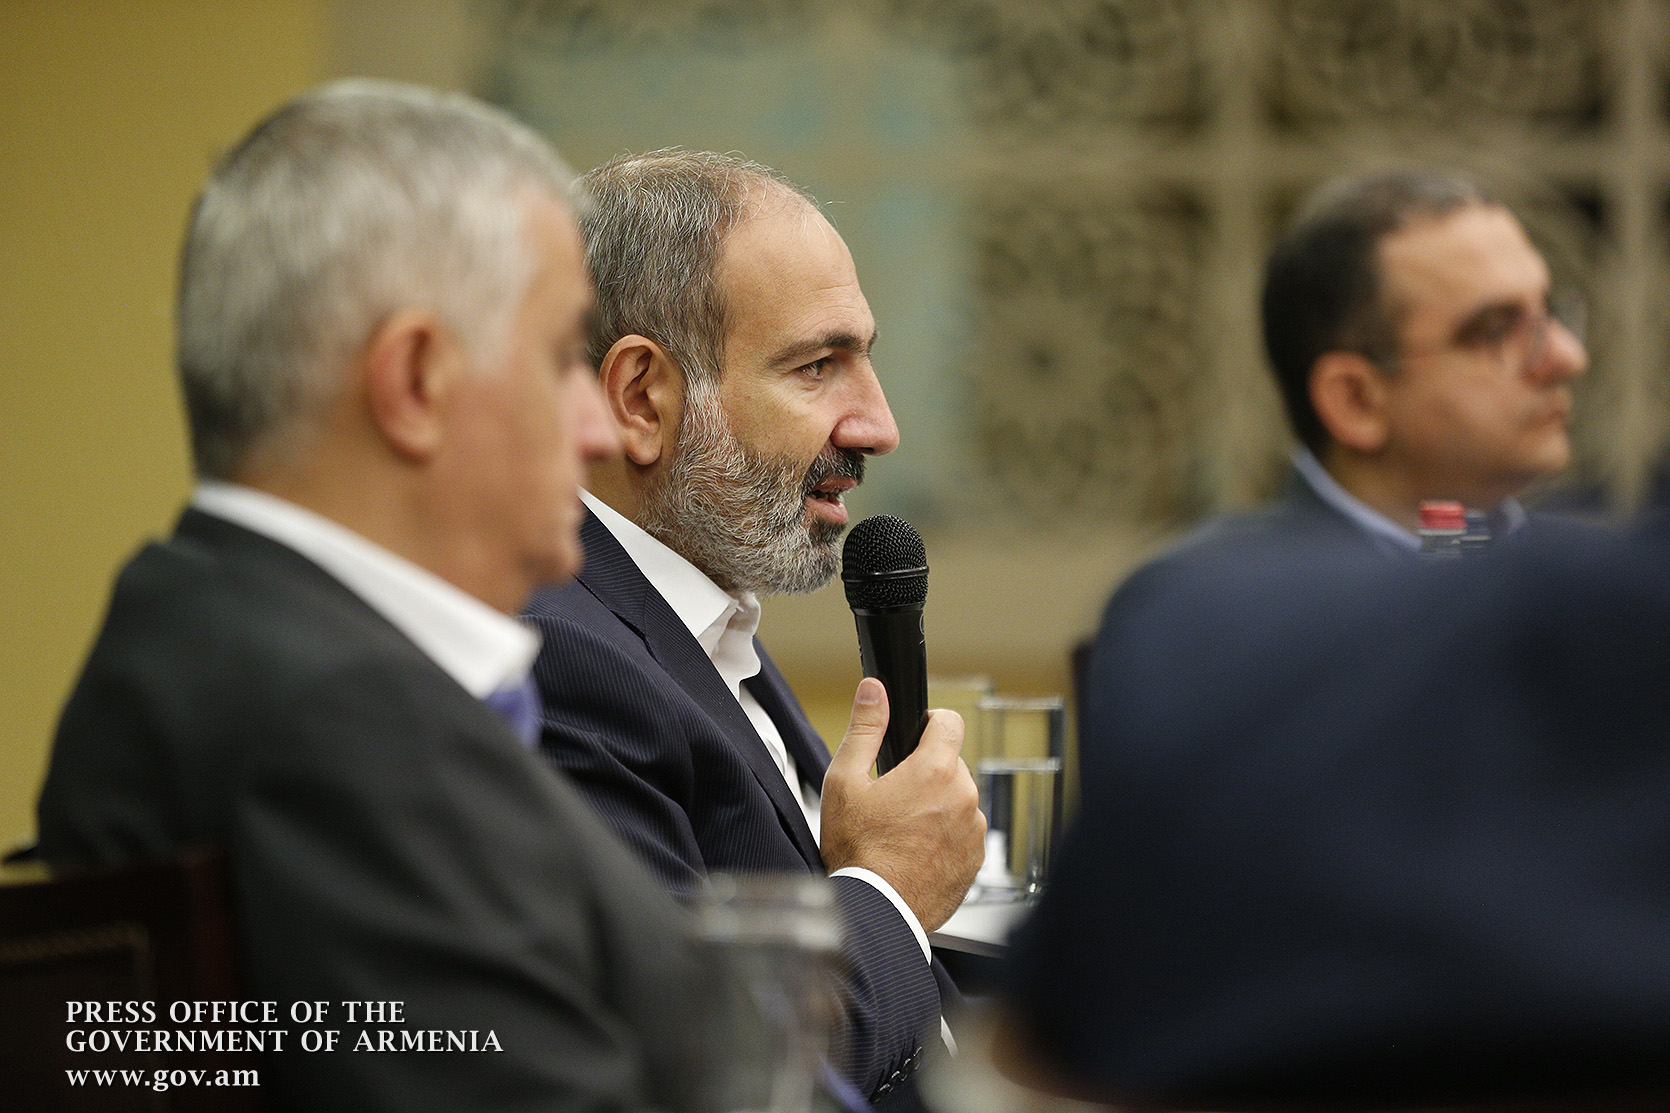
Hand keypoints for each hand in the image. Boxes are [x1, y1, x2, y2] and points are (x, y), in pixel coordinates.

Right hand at [820, 677, 985, 931]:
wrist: (876, 913)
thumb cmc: (858, 853)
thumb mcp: (845, 781)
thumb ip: (865, 728)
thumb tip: (874, 691)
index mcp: (935, 771)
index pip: (950, 721)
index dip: (930, 722)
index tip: (916, 735)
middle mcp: (964, 798)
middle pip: (951, 765)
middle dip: (926, 773)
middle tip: (893, 799)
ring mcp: (974, 832)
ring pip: (958, 801)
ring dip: (937, 808)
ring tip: (901, 832)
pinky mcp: (975, 861)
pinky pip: (963, 835)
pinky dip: (944, 838)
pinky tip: (914, 854)